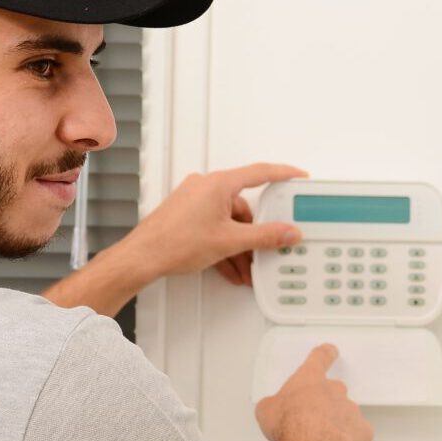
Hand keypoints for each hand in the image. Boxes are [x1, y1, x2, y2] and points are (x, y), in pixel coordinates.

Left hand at [117, 162, 308, 286]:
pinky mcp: (186, 214)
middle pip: (243, 207)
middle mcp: (206, 187)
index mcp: (218, 184)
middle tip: (266, 248)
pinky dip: (223, 244)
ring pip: (228, 220)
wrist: (143, 258)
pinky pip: (214, 226)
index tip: (298, 175)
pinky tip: (228, 266)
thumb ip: (265, 236)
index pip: (260, 172)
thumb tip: (288, 232)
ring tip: (244, 267)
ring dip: (238, 245)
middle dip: (254, 233)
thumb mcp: (229, 241)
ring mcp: (194, 200)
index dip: (283, 173)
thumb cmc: (174, 243)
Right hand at [254, 345, 373, 440]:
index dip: (324, 354)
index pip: (319, 358)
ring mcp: (351, 410)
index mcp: (310, 379)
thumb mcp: (266, 411)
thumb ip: (272, 406)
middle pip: (331, 394)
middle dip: (320, 409)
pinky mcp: (362, 431)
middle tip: (306, 426)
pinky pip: (355, 437)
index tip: (329, 351)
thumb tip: (270, 412)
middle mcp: (334, 390)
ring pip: (342, 418)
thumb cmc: (291, 426)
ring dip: (331, 429)